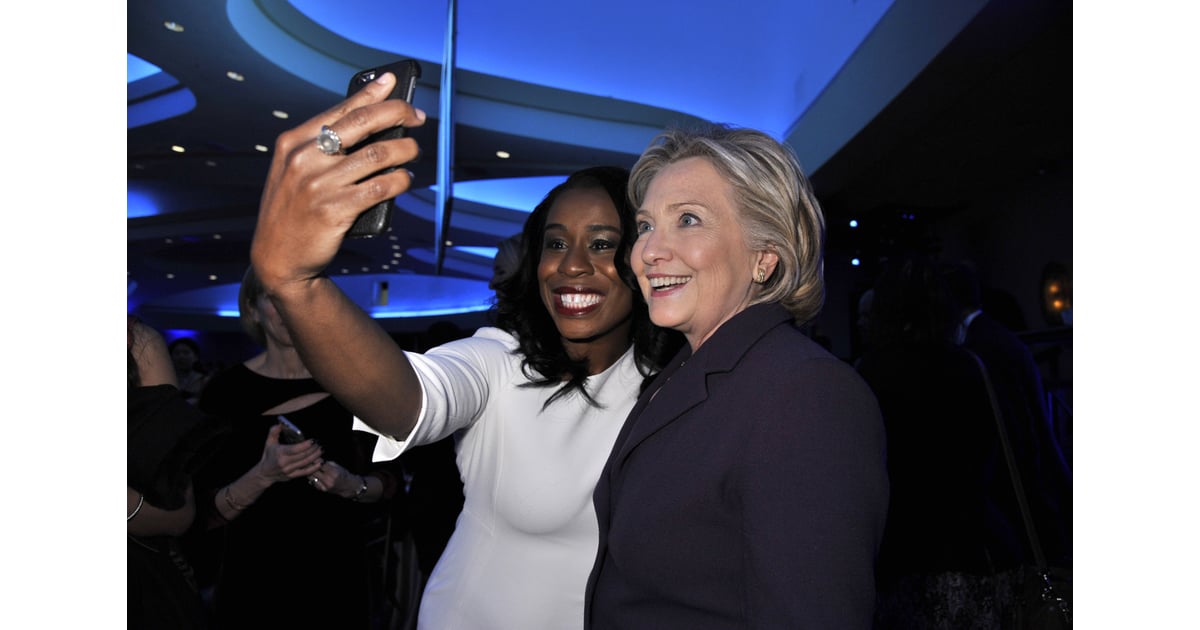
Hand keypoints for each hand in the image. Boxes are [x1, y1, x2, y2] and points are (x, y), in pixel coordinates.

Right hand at [250, 70, 426, 292]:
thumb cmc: (294, 210)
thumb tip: (371, 123)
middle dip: (397, 113)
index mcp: (293, 142)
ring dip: (405, 149)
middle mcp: (304, 159)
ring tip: (414, 150)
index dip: (372, 93)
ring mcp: (319, 185)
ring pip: (377, 155)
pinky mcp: (334, 210)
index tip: (393, 83)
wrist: (277, 257)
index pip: (340, 109)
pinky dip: (399, 180)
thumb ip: (323, 147)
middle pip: (362, 123)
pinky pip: (380, 188)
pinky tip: (405, 179)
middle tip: (418, 116)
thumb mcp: (295, 171)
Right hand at [255, 423, 323, 483]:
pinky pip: (305, 472)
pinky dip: (314, 467)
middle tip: (320, 444)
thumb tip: (279, 425)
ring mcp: (289, 470)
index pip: (295, 449)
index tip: (313, 440)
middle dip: (313, 449)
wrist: (265, 473)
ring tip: (321, 450)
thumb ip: (273, 432)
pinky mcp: (292, 476)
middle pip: (303, 455)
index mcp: (280, 453)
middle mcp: (285, 462)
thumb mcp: (268, 443)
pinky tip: (320, 462)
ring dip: (315, 457)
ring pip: (305, 463)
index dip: (306, 445)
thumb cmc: (268, 456)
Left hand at [307, 460, 363, 498]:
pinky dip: (311, 477)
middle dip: (309, 464)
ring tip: (305, 465)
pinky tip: (309, 473)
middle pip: (314, 471)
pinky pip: (313, 482)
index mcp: (333, 472)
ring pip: (311, 477)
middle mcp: (328, 480)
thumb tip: (316, 459)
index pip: (320, 464)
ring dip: (308, 471)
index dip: (314, 459)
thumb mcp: (336, 466)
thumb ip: (326, 463)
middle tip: (304, 459)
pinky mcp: (322, 489)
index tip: (309, 455)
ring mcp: (324, 486)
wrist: (347, 486)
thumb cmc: (342, 473)